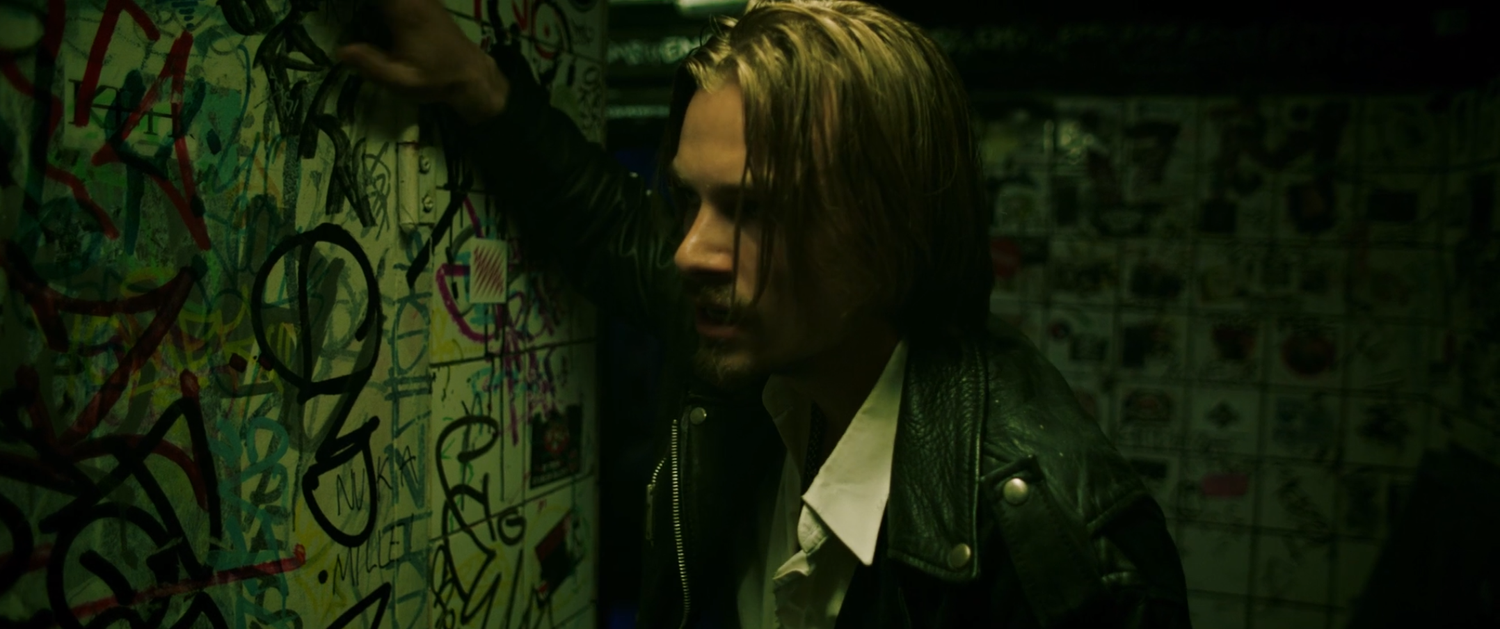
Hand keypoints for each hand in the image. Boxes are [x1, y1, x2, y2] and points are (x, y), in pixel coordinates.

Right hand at [337, 0, 509, 122]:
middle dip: (366, 2)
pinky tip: (383, 12)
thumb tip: (340, 51)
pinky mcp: (428, 1)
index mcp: (404, 12)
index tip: (341, 5)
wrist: (471, 75)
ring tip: (366, 11)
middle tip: (353, 9)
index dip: (357, 0)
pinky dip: (394, 2)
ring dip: (379, 3)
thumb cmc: (435, 79)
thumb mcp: (401, 81)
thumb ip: (371, 65)